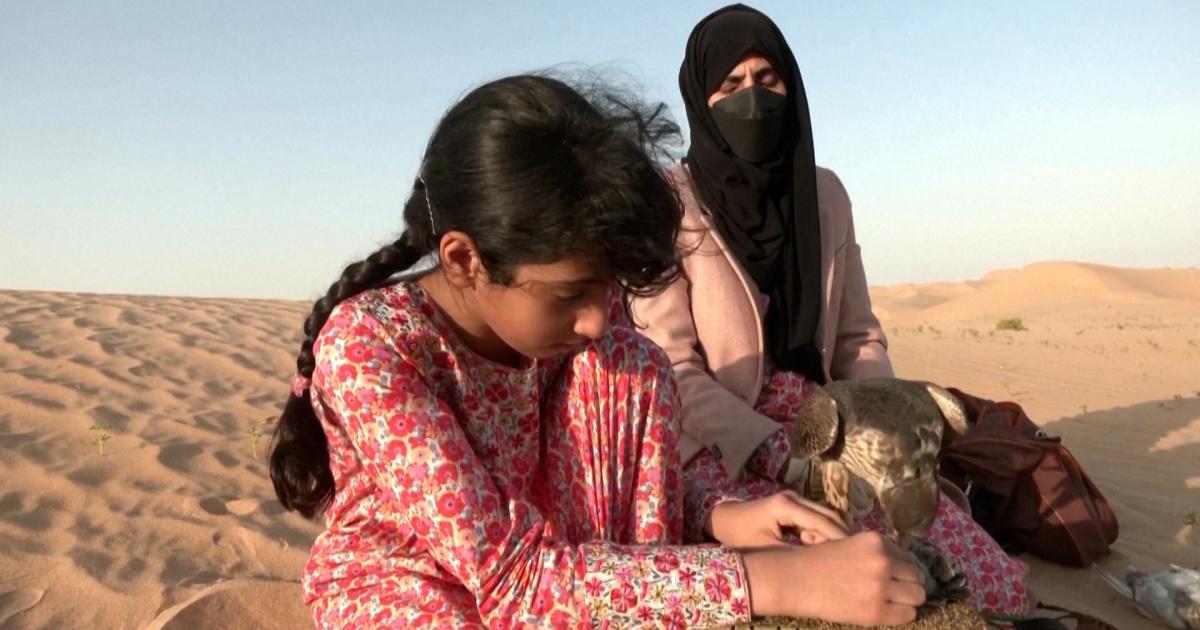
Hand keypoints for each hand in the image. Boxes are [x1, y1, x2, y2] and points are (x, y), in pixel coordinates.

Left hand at [708, 490, 847, 549]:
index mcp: (786, 506)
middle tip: (851, 560)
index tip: (855, 558)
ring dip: (830, 536)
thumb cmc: (741, 537)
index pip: (823, 522)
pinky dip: (821, 534)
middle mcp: (794, 498)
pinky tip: (820, 552)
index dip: (840, 539)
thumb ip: (797, 555)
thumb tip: (826, 566)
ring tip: (834, 559)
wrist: (723, 520)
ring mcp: (794, 500)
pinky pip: (815, 519)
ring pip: (824, 517)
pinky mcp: (793, 506)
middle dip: (841, 537)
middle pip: (829, 516)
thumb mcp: (768, 551)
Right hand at [742, 531, 926, 624]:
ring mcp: (880, 586)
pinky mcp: (875, 610)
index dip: (903, 570)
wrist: (793, 580)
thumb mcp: (848, 545)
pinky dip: (901, 615)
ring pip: (918, 596)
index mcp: (876, 541)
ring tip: (892, 603)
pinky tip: (886, 612)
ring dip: (908, 600)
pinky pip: (907, 615)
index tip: (895, 578)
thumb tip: (903, 566)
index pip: (908, 558)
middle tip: (895, 593)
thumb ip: (874, 552)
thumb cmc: (815, 562)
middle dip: (909, 585)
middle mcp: (882, 561)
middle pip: (918, 577)